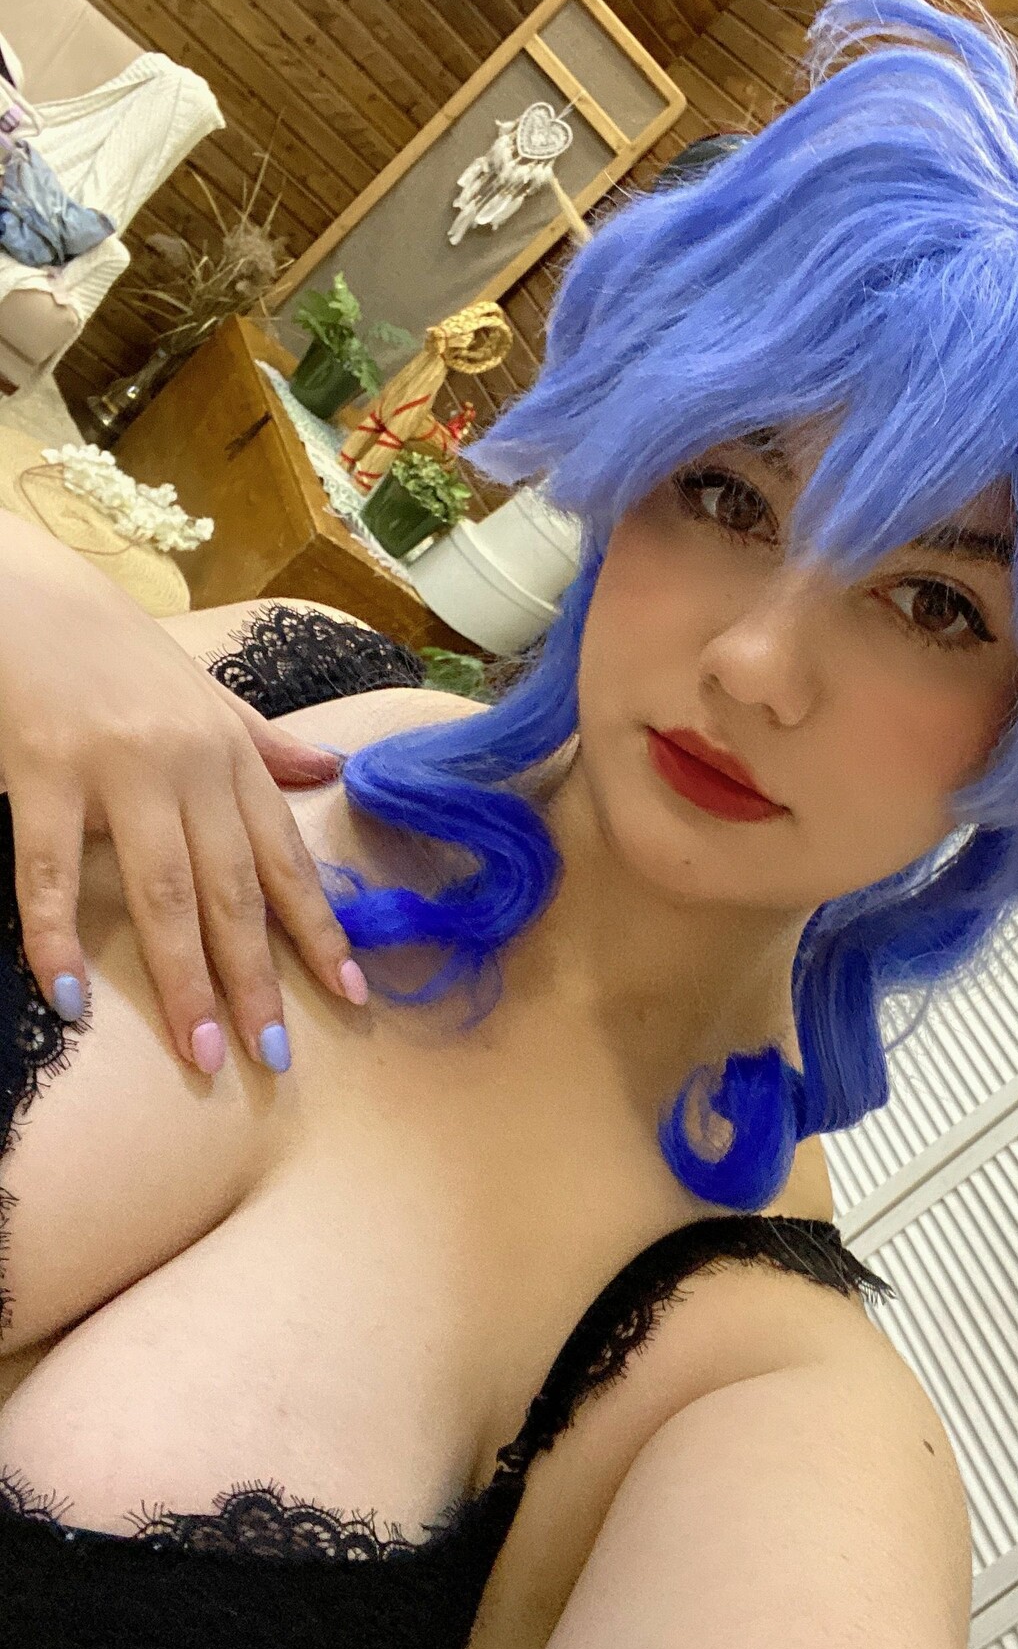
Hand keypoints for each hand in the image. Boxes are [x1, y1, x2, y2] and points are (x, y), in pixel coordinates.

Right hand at [0, 509, 367, 1074]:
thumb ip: (265, 744)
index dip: (320, 930)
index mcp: (231, 755)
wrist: (29, 592)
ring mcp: (118, 769)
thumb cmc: (118, 653)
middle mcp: (189, 766)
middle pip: (233, 891)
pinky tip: (69, 997)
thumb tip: (331, 772)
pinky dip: (56, 936)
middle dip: (256, 979)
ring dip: (183, 978)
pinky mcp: (43, 771)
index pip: (286, 858)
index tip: (353, 995)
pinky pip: (49, 870)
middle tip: (271, 1056)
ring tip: (201, 1050)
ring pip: (161, 892)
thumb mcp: (206, 693)